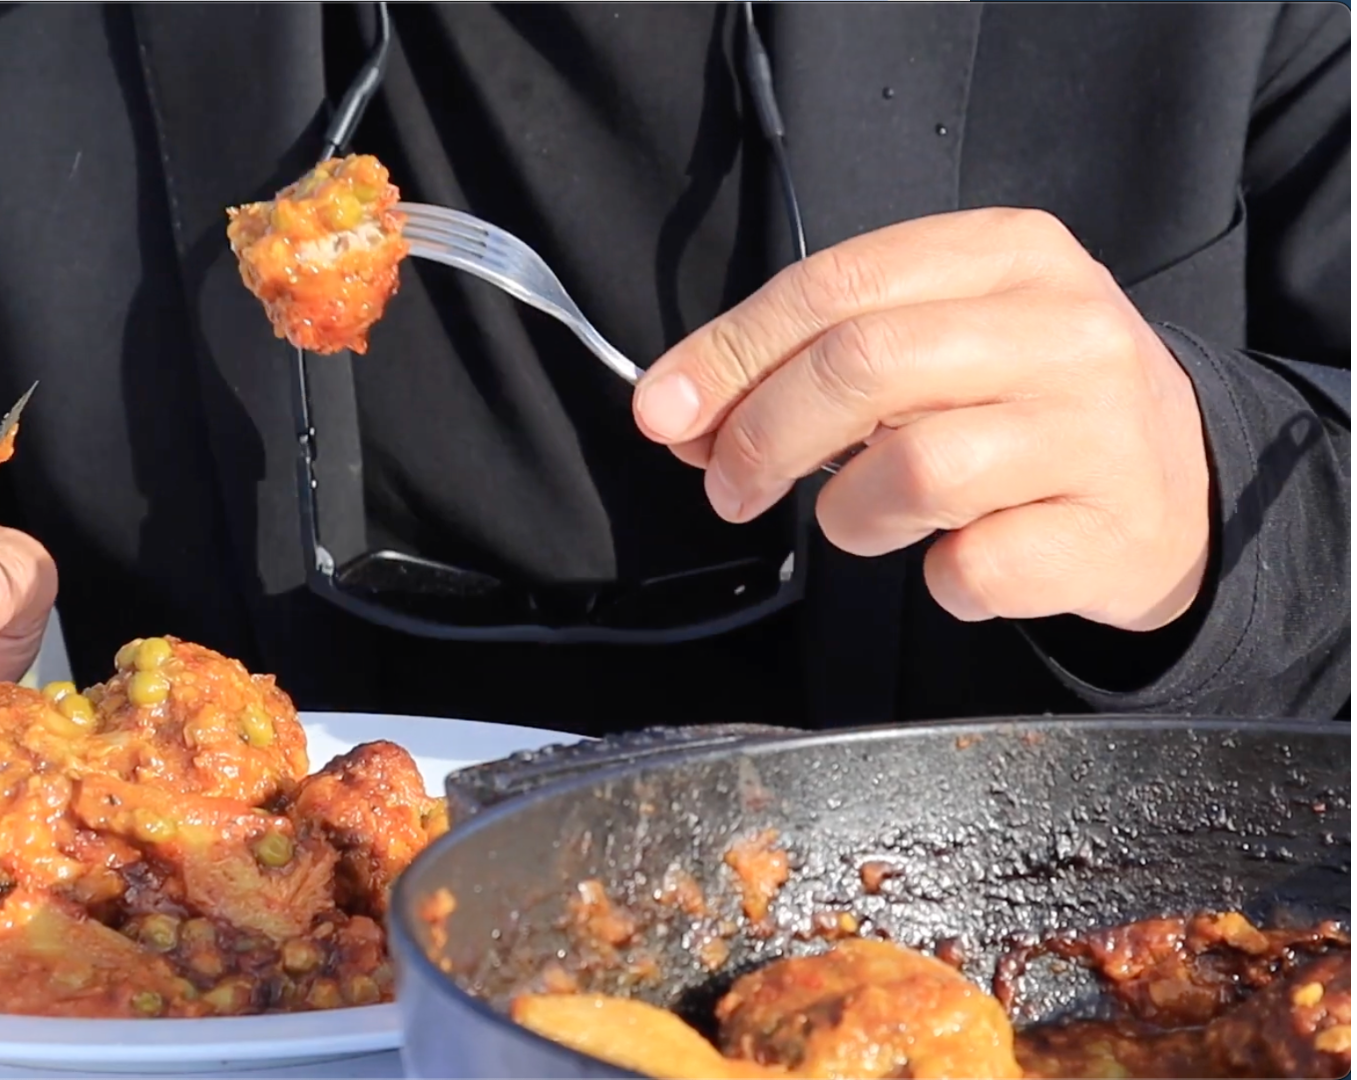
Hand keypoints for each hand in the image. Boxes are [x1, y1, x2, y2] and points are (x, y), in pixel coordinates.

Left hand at [632, 208, 1210, 632]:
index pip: (837, 285)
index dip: (731, 352)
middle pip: (864, 367)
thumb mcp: (931, 343)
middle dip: (764, 435)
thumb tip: (678, 411)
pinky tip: (955, 559)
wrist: (1180, 487)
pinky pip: (973, 568)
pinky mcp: (1110, 530)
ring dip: (850, 513)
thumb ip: (810, 360)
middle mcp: (1064, 327)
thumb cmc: (1021, 407)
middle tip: (727, 487)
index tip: (664, 412)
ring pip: (916, 469)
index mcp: (1007, 253)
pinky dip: (937, 579)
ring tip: (864, 518)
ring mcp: (1100, 430)